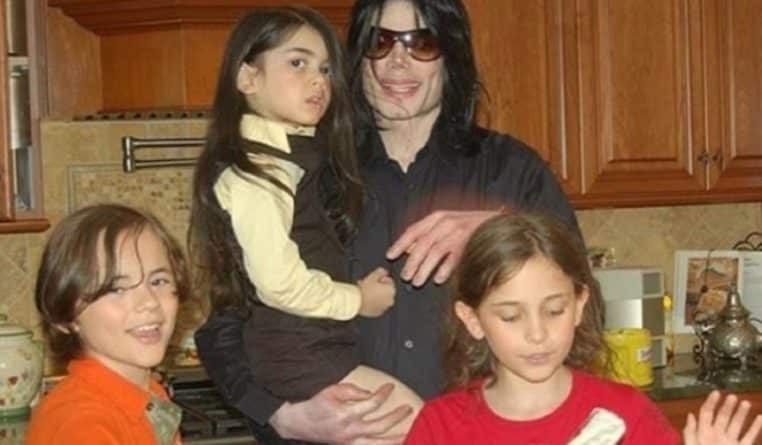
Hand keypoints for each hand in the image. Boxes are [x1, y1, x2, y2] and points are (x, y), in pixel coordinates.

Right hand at [270, 382, 412, 444]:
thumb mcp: (331, 391)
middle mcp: (350, 431)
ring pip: (378, 443)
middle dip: (396, 417)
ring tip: (409, 434)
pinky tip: (393, 444)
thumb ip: (352, 390)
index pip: (371, 403)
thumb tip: (370, 393)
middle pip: (380, 426)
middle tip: (408, 409)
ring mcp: (350, 442)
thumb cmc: (315, 405)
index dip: (383, 394)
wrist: (299, 424)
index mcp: (346, 414)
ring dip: (395, 439)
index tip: (390, 386)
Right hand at [358, 267, 395, 316]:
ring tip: (365, 291)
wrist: (356, 302)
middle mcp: (390, 300)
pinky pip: (377, 305)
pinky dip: (373, 302)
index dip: (381, 279)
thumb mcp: (373, 276)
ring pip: (381, 298)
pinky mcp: (377, 313)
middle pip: (385, 290)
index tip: (374, 279)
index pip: (389, 281)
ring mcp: (384, 308)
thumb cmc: (364, 290)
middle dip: (378, 287)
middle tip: (368, 284)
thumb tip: (383, 271)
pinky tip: (365, 299)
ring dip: (375, 294)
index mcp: (391, 291)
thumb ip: (381, 271)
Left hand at [386, 209, 502, 285]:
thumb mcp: (446, 223)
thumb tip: (408, 249)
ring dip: (424, 269)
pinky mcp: (469, 243)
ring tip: (417, 282)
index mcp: (437, 217)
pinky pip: (453, 258)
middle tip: (405, 276)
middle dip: (412, 262)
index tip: (390, 256)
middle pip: (422, 244)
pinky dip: (444, 269)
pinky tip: (437, 280)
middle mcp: (445, 223)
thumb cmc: (468, 225)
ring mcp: (458, 232)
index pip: (413, 230)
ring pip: (435, 253)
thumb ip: (428, 234)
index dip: (400, 244)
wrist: (496, 222)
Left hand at [683, 390, 761, 444]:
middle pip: (722, 417)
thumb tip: (691, 415)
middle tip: (732, 397)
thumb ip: (691, 433)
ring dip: (741, 414)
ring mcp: (730, 443)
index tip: (717, 392)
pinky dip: (755, 428)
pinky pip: (749, 437)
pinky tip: (760, 418)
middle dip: (727, 407)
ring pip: (736, 425)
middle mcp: (717, 436)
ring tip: (745, 403)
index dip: (710, 403)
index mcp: (703, 434)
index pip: (706, 414)